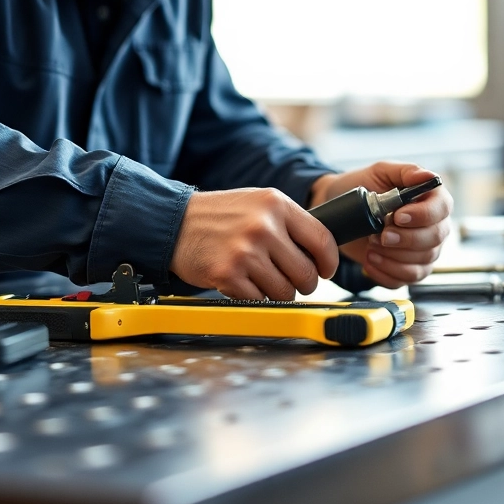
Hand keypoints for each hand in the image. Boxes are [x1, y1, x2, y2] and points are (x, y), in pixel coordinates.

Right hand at [171, 188, 338, 300]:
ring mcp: (245, 251)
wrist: (175, 223)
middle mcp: (263, 226)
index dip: (328, 262)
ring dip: (276, 292)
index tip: (325, 270)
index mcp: (276, 204)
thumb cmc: (220, 216)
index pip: (322, 240)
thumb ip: (289, 222)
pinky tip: (242, 281)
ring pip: (284, 291)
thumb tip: (321, 252)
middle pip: (306, 273)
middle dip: (303, 283)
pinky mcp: (228, 274)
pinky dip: (253, 296)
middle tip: (290, 280)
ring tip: (260, 278)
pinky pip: (258, 300)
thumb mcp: (259, 203)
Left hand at [310, 162, 453, 287]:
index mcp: (432, 200)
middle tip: (380, 234)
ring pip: (422, 262)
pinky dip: (385, 272)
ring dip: (393, 256)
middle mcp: (434, 227)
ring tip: (370, 244)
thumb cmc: (363, 188)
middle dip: (405, 239)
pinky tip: (370, 259)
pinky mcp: (409, 270)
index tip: (398, 216)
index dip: (423, 215)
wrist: (341, 212)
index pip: (442, 209)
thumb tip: (427, 176)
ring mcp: (424, 251)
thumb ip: (406, 172)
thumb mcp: (381, 172)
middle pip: (435, 239)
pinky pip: (406, 279)